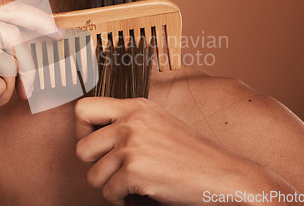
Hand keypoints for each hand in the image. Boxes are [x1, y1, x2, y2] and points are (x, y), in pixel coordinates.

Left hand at [74, 97, 271, 204]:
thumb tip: (94, 133)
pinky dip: (121, 198)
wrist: (222, 175)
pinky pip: (109, 192)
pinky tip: (140, 192)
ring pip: (93, 174)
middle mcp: (130, 122)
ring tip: (130, 183)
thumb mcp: (157, 122)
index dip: (81, 129)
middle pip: (81, 147)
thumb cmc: (191, 153)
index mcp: (134, 107)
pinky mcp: (135, 171)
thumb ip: (128, 122)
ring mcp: (132, 146)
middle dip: (94, 165)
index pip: (82, 108)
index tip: (95, 144)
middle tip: (112, 170)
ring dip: (109, 185)